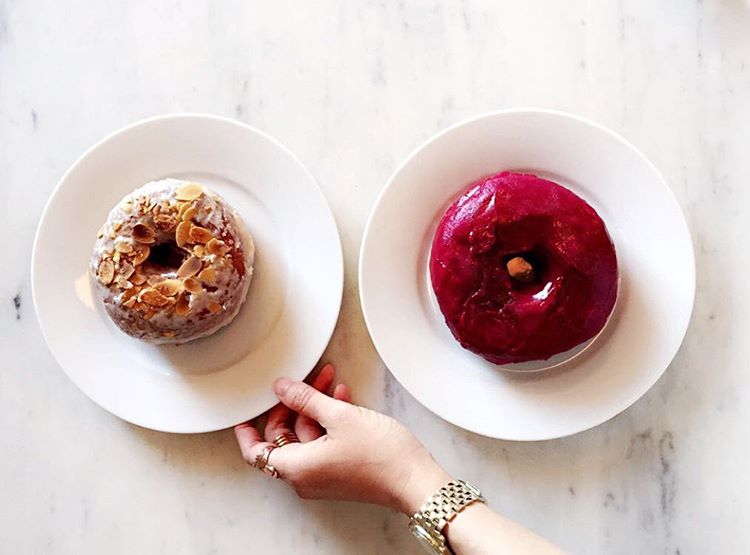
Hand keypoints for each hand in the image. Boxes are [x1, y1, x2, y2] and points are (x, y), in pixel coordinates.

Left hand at [234, 364, 450, 513]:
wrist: (415, 479)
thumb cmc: (380, 456)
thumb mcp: (339, 417)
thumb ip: (306, 399)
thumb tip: (282, 387)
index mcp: (296, 468)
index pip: (255, 452)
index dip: (247, 430)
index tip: (244, 413)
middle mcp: (305, 476)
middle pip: (283, 437)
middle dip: (294, 404)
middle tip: (304, 381)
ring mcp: (323, 475)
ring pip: (307, 435)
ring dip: (316, 407)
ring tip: (330, 382)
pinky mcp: (340, 470)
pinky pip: (323, 442)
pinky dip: (328, 420)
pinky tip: (341, 398)